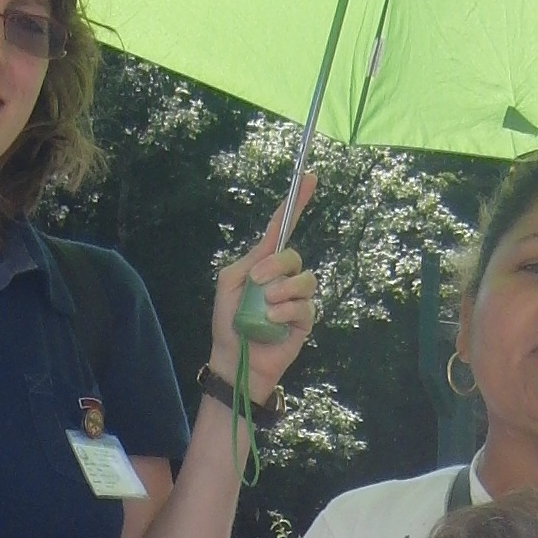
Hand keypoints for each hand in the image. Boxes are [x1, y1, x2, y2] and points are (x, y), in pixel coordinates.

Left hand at [210, 180, 316, 401]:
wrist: (234, 360)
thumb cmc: (228, 323)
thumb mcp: (228, 283)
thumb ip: (247, 260)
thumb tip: (269, 248)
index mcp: (264, 264)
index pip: (283, 228)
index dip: (296, 203)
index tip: (309, 178)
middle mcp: (284, 278)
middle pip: (292, 256)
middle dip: (275, 266)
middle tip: (256, 283)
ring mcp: (296, 299)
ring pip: (304, 280)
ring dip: (282, 290)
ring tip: (265, 306)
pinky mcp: (305, 321)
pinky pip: (305, 306)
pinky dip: (287, 310)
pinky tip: (272, 320)